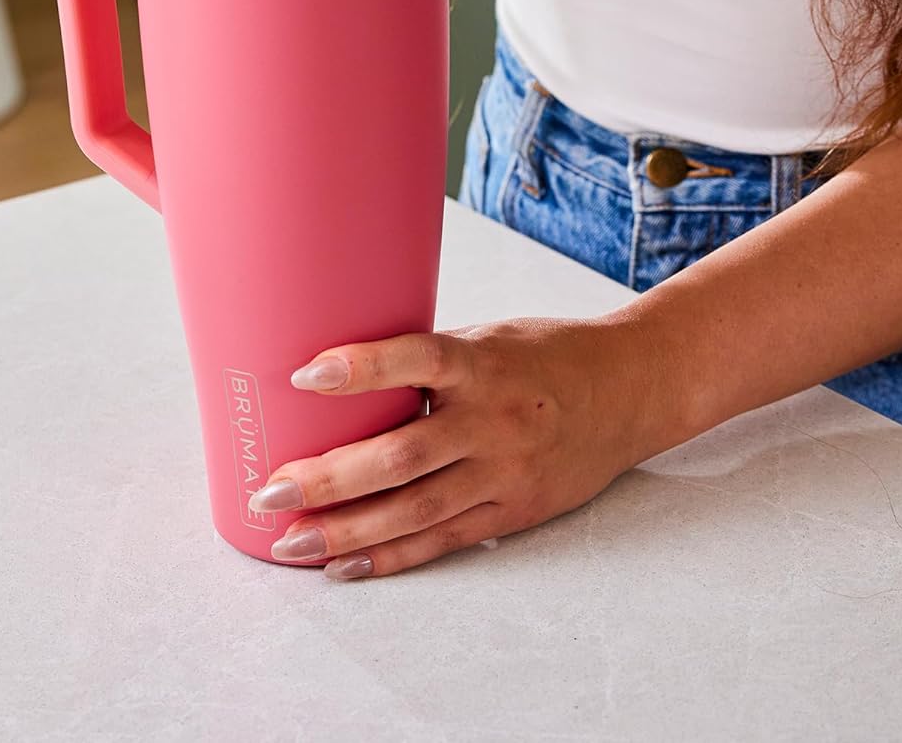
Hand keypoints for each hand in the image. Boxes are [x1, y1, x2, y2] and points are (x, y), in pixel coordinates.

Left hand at [247, 316, 646, 578]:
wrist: (629, 390)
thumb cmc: (547, 353)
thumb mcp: (490, 337)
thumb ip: (430, 362)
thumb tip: (345, 379)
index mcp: (483, 363)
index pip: (416, 360)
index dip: (360, 368)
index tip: (304, 375)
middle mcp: (493, 420)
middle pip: (403, 456)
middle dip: (330, 479)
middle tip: (272, 492)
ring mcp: (505, 472)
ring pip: (416, 509)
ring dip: (347, 531)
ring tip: (292, 543)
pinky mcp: (514, 510)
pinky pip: (444, 540)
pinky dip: (392, 557)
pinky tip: (346, 566)